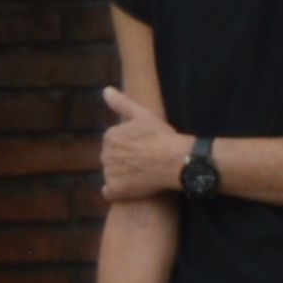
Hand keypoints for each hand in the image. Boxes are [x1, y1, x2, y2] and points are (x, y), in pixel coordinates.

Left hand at [96, 86, 189, 202]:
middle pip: (112, 160)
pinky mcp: (115, 190)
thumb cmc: (163, 136)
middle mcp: (105, 154)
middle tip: (146, 163)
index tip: (145, 149)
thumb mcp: (144, 115)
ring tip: (144, 175)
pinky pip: (110, 192)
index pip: (114, 144)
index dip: (130, 147)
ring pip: (111, 175)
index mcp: (110, 137)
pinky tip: (134, 188)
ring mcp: (109, 173)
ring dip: (123, 176)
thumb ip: (122, 103)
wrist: (177, 160)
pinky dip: (119, 192)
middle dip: (124, 162)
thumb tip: (105, 90)